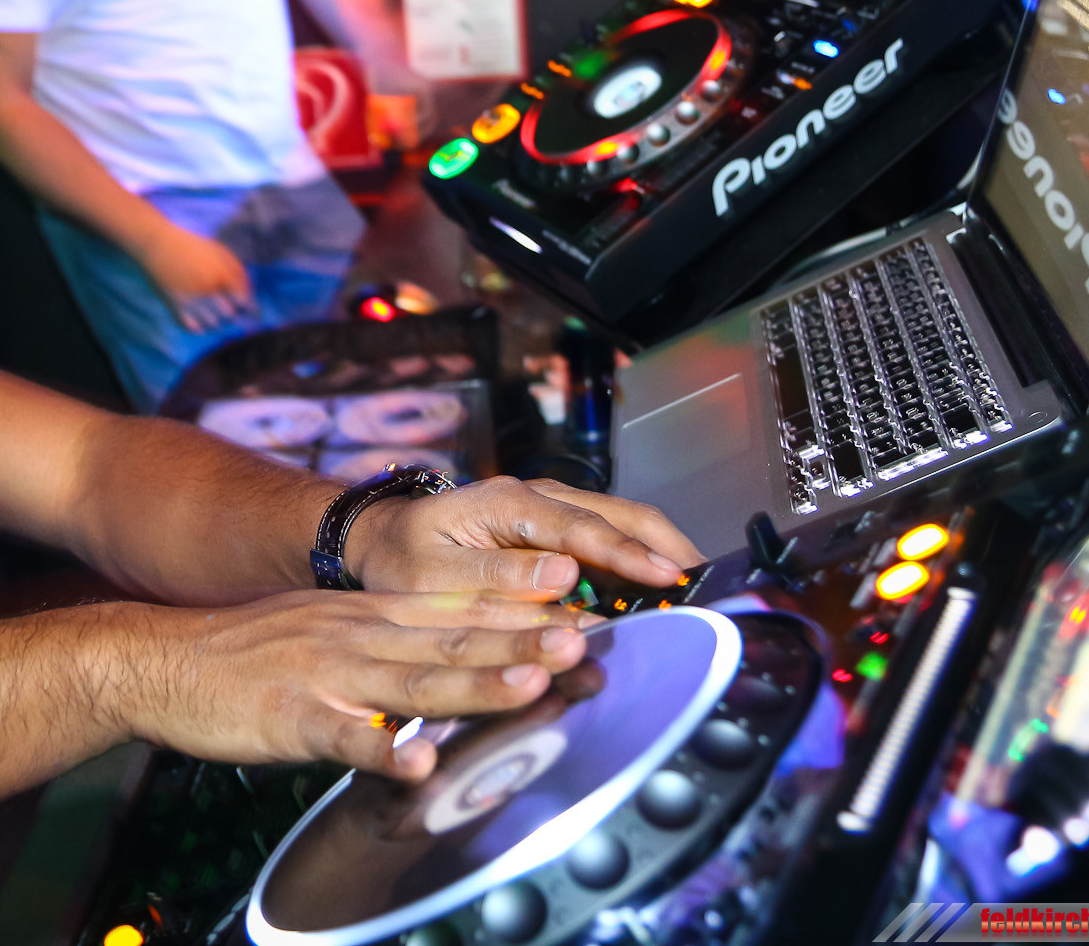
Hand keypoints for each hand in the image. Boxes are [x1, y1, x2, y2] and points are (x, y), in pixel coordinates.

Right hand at [110, 591, 599, 779]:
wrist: (163, 661)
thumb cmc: (248, 654)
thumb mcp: (327, 628)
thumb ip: (388, 639)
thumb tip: (453, 647)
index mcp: (369, 616)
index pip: (457, 610)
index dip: (518, 612)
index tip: (577, 610)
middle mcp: (358, 636)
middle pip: (451, 641)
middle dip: (520, 641)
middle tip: (581, 639)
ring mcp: (327, 675)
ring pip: (413, 682)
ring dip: (476, 684)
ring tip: (531, 685)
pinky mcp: (292, 718)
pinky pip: (344, 738)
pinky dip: (382, 751)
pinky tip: (416, 763)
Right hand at [134, 223, 253, 332]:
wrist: (156, 245)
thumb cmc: (191, 246)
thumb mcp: (220, 252)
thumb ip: (238, 273)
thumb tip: (248, 296)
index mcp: (220, 274)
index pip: (243, 301)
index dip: (247, 305)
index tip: (245, 305)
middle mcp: (206, 290)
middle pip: (229, 316)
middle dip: (232, 313)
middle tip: (229, 307)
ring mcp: (190, 301)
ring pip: (212, 325)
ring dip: (216, 321)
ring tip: (213, 311)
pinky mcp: (175, 308)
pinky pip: (194, 328)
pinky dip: (200, 327)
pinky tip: (199, 316)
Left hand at [345, 476, 705, 598]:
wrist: (381, 539)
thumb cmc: (403, 560)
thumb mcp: (434, 576)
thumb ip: (497, 578)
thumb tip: (564, 576)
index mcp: (508, 503)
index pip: (582, 526)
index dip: (628, 555)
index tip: (668, 580)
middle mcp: (536, 497)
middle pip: (619, 513)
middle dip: (666, 547)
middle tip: (707, 586)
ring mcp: (548, 509)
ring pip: (621, 520)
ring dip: (659, 551)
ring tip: (697, 588)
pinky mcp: (552, 528)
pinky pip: (606, 536)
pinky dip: (638, 559)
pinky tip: (659, 590)